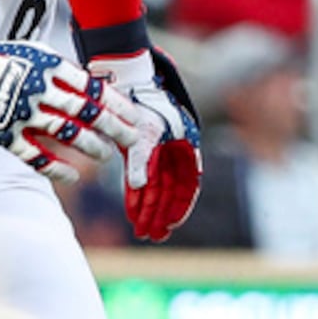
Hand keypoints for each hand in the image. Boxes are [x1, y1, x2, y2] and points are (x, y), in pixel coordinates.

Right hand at [0, 38, 138, 184]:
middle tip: (132, 139)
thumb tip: (96, 86)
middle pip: (87, 112)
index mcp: (48, 66)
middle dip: (114, 127)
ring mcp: (22, 113)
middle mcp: (39, 89)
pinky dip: (56, 169)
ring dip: (90, 147)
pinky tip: (73, 176)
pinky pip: (35, 157)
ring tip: (105, 156)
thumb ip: (63, 70)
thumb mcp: (34, 51)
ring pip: (66, 134)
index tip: (134, 116)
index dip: (117, 104)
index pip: (93, 87)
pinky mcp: (5, 134)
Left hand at [90, 47, 202, 241]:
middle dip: (162, 214)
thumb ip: (141, 159)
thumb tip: (138, 185)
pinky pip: (143, 178)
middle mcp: (176, 152)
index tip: (171, 224)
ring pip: (157, 187)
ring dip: (149, 209)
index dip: (181, 206)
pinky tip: (132, 212)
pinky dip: (137, 195)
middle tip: (152, 236)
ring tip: (141, 230)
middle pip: (172, 191)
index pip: (188, 184)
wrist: (128, 82)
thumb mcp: (143, 132)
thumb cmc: (141, 105)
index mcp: (186, 147)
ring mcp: (160, 152)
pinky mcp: (144, 151)